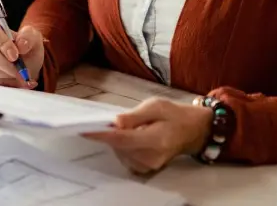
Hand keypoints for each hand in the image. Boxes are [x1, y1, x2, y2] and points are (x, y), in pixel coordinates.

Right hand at [0, 23, 43, 88]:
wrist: (26, 67)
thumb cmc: (27, 50)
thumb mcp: (34, 39)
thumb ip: (29, 37)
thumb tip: (21, 44)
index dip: (3, 43)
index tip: (16, 55)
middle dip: (6, 64)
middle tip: (20, 70)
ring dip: (7, 74)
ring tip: (19, 74)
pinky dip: (6, 83)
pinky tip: (14, 80)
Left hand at [82, 98, 211, 174]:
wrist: (192, 130)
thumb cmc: (173, 115)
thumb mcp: (155, 106)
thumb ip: (134, 116)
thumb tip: (115, 123)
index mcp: (156, 140)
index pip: (122, 139)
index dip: (102, 134)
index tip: (84, 130)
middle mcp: (151, 158)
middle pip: (118, 147)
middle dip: (111, 133)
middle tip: (119, 120)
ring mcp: (148, 166)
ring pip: (119, 152)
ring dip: (118, 140)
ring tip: (133, 128)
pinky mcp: (145, 169)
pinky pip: (125, 157)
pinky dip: (123, 147)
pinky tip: (133, 137)